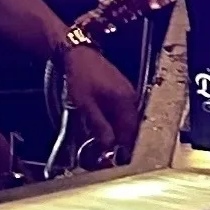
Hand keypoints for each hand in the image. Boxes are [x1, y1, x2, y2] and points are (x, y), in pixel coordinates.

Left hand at [62, 43, 141, 165]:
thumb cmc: (80, 76)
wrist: (78, 53)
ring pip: (127, 120)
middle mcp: (131, 98)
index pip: (130, 132)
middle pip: (131, 127)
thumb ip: (99, 126)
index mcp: (125, 102)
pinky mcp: (122, 90)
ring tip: (102, 136)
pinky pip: (123, 110)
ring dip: (116, 130)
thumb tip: (109, 145)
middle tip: (106, 149)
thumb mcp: (85, 105)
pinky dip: (115, 119)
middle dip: (119, 140)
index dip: (122, 147)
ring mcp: (128, 92)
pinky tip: (103, 122)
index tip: (112, 157)